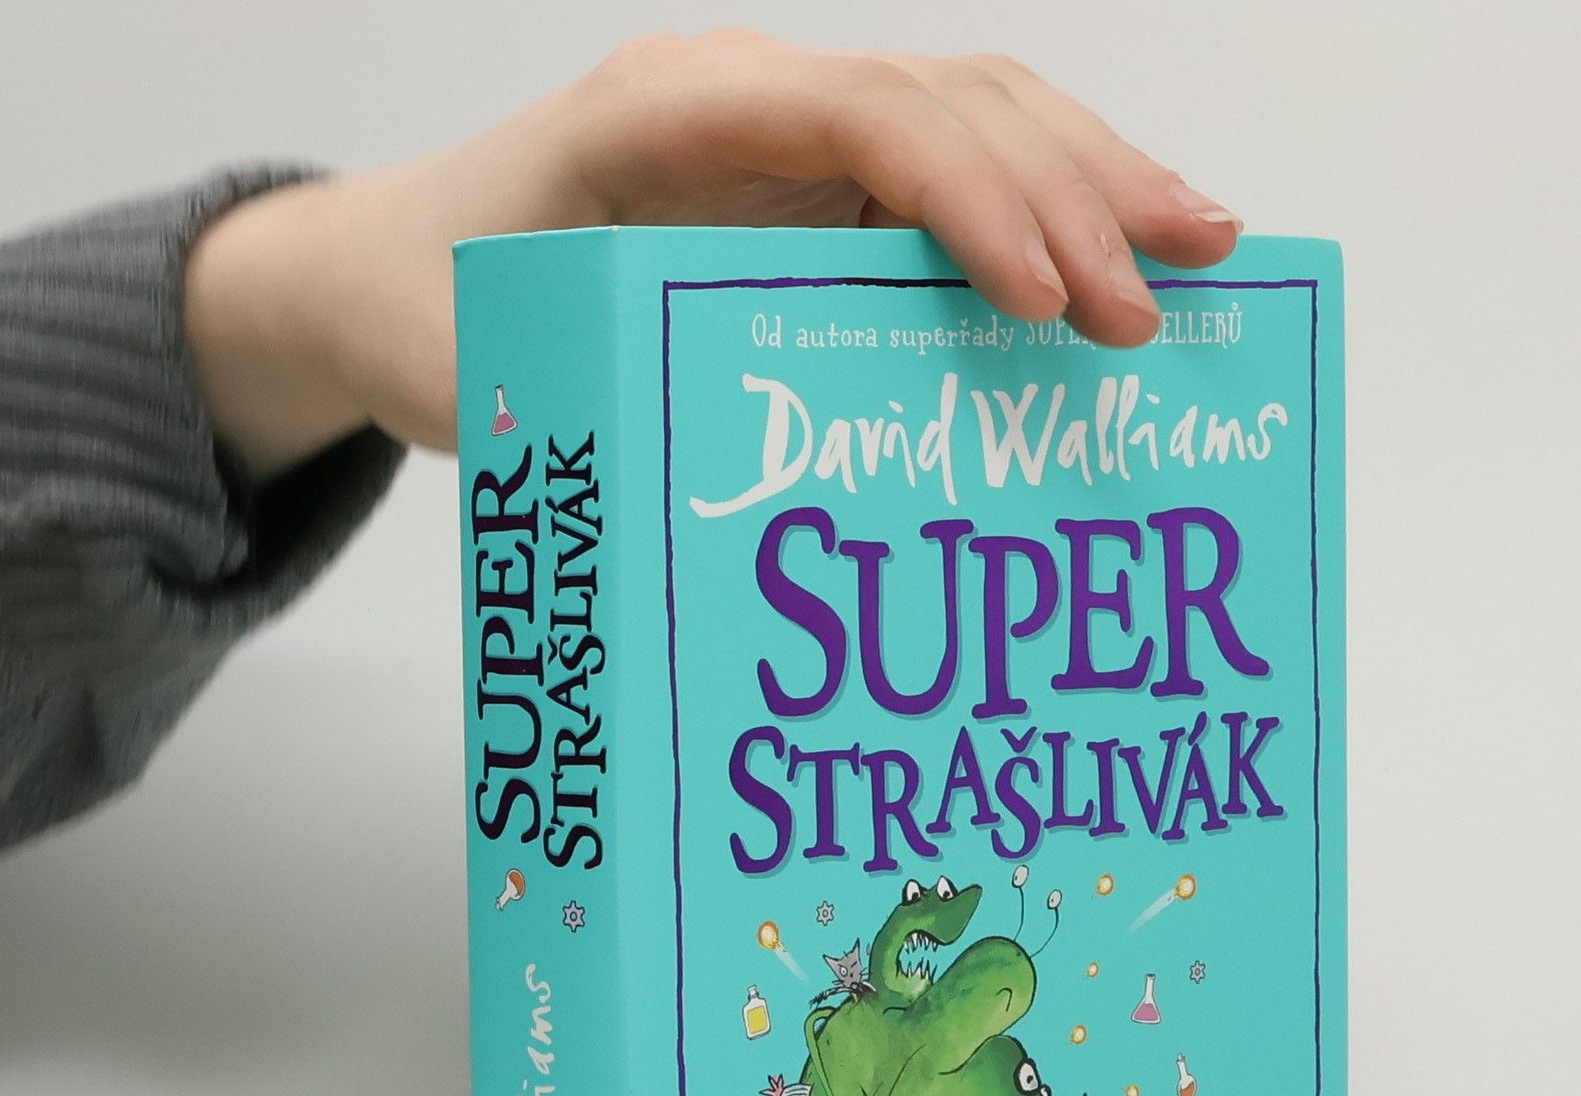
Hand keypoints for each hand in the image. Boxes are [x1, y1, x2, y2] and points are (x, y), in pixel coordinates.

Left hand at [184, 33, 1240, 478]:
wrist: (377, 268)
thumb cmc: (427, 313)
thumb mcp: (490, 372)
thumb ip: (607, 406)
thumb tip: (760, 510)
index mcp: (665, 116)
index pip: (863, 121)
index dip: (976, 200)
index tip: (1052, 303)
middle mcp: (743, 101)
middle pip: (950, 102)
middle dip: (1076, 191)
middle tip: (1174, 294)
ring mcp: (781, 136)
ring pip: (972, 118)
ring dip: (1092, 177)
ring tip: (1203, 245)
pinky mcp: (802, 188)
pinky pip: (943, 176)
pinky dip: (1041, 209)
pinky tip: (1110, 258)